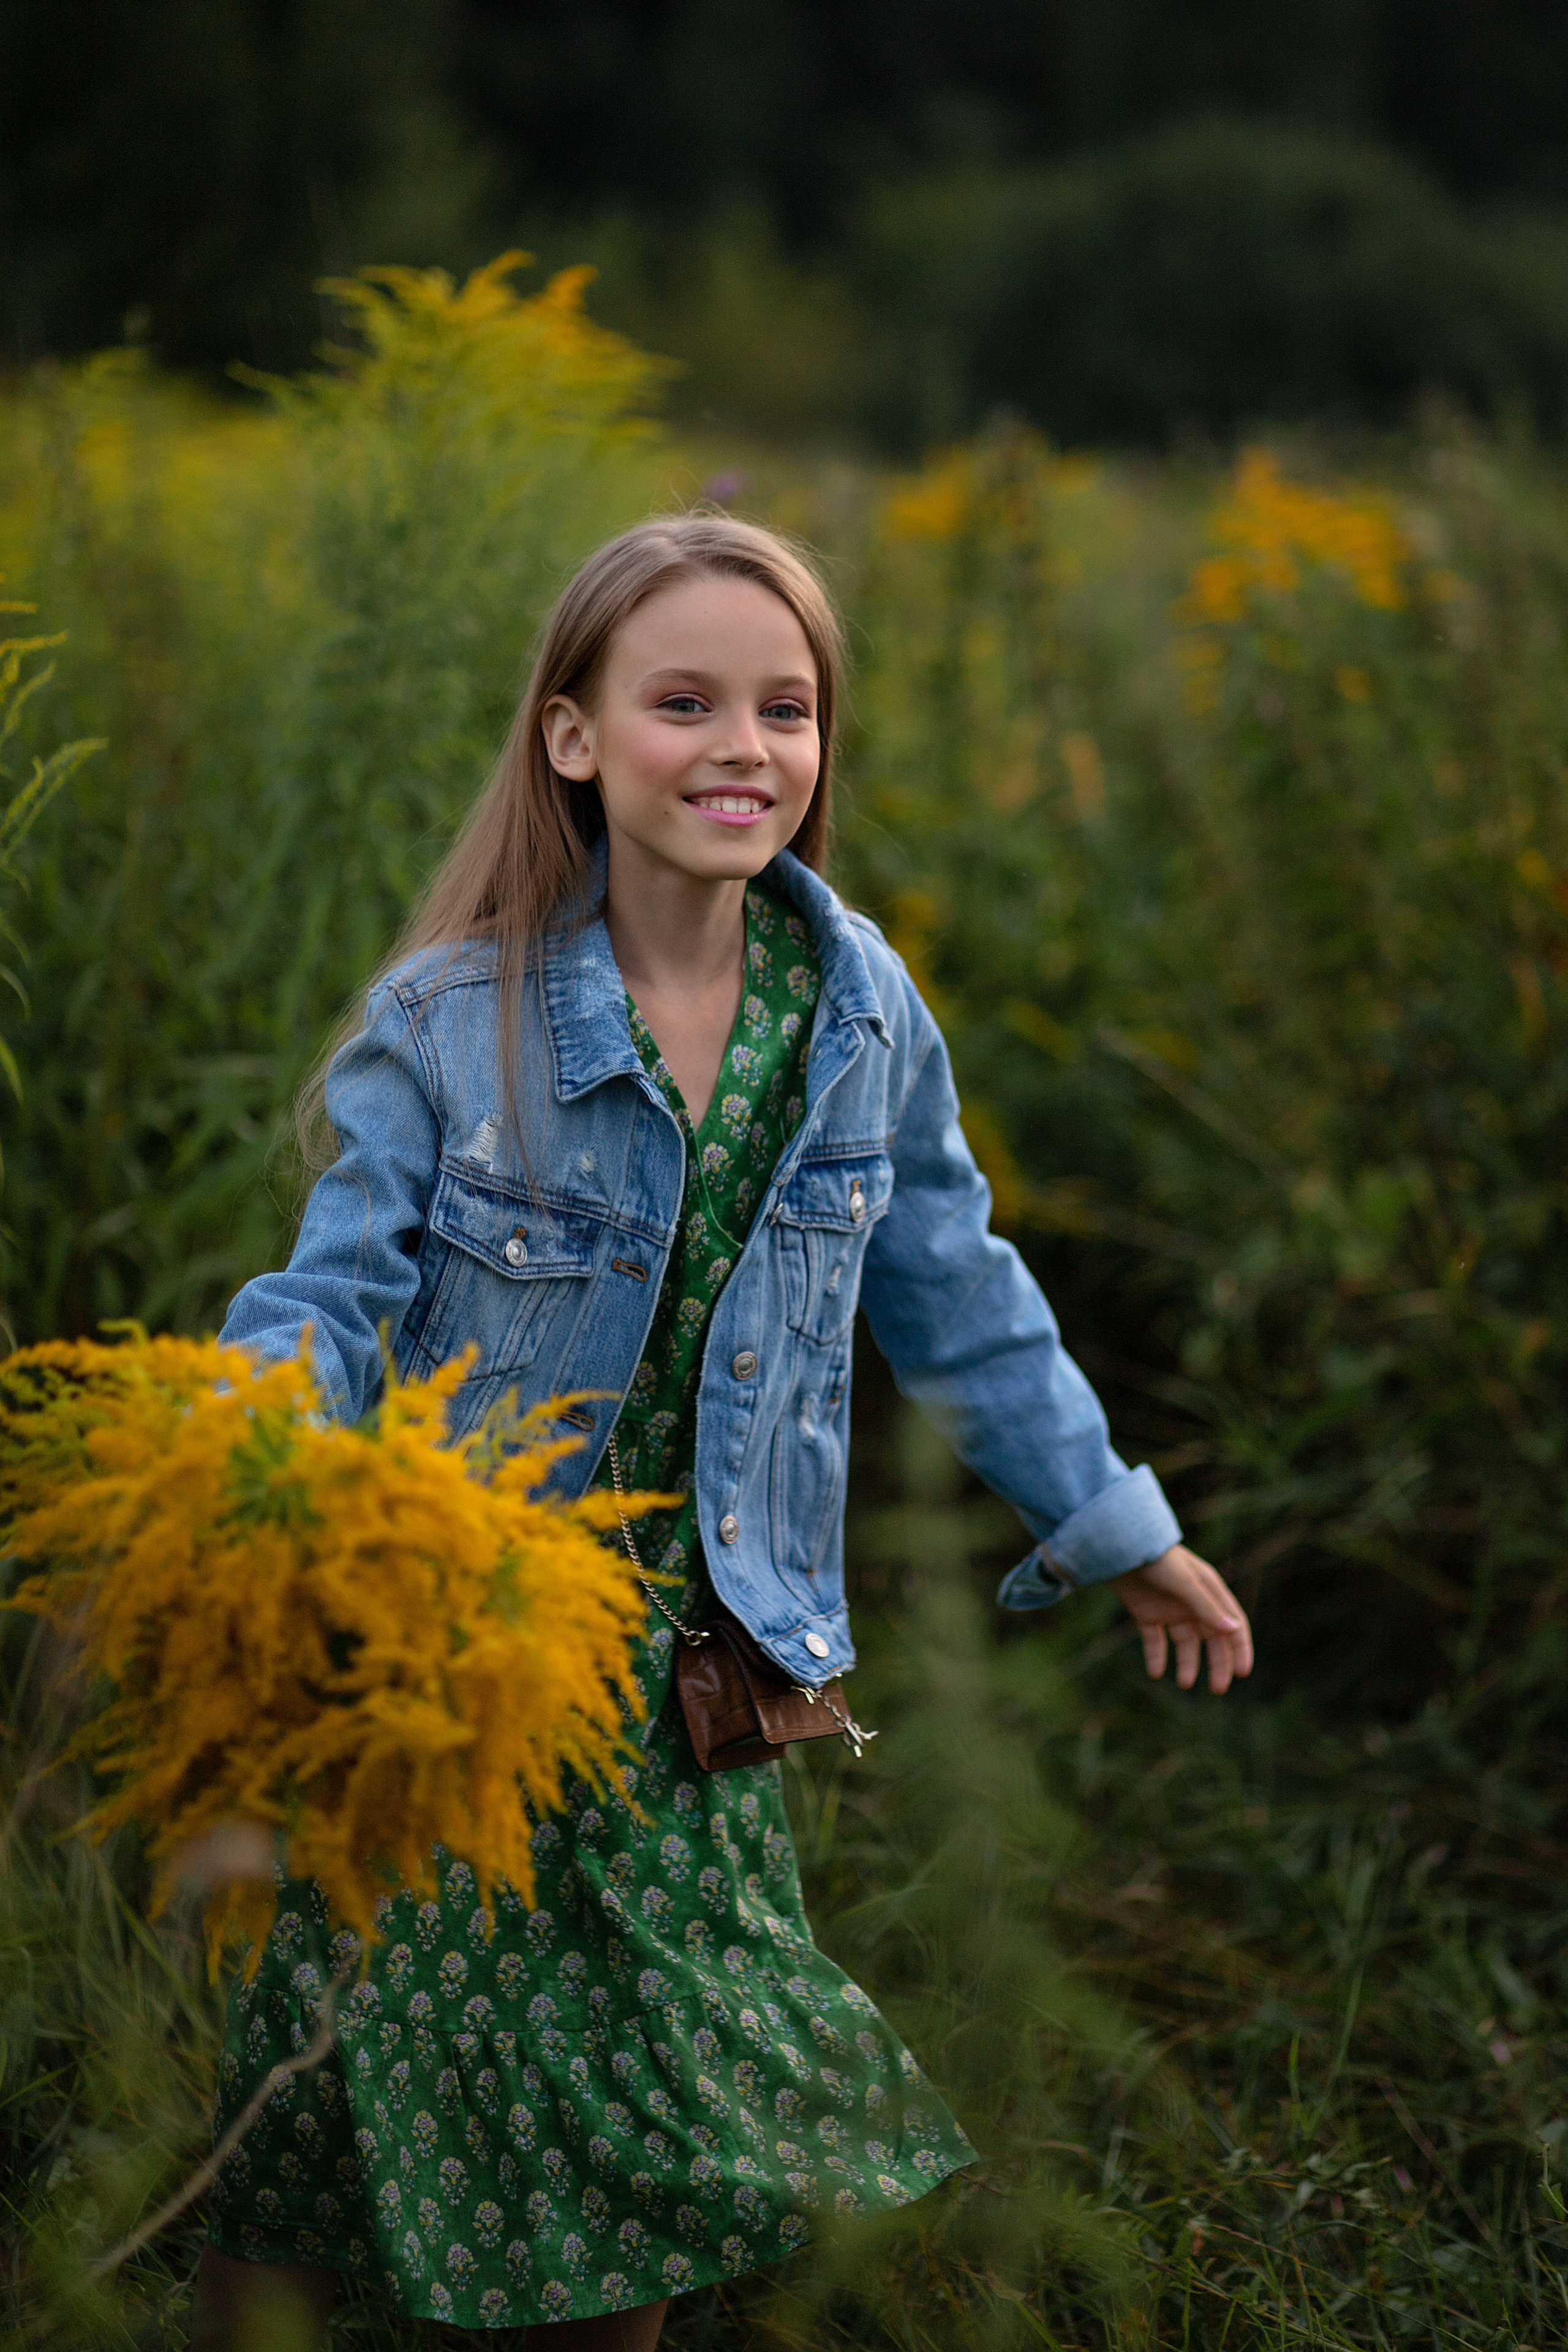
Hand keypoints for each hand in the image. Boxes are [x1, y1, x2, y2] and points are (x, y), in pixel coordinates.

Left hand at [1108, 1544, 1253, 1693]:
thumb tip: (1234, 1630)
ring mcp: (1170, 1608)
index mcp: (1209, 1591)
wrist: (1119, 1547)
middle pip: (1212, 1639)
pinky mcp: (1146, 1613)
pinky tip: (1155, 1673)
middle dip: (1217, 1664)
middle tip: (1218, 1690)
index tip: (1242, 1673)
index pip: (1233, 1624)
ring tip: (1184, 1684)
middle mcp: (1193, 1602)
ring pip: (1185, 1643)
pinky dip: (1156, 1656)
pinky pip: (1155, 1640)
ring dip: (1187, 1663)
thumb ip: (1206, 1606)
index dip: (1240, 1648)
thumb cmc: (1156, 1558)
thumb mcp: (1183, 1582)